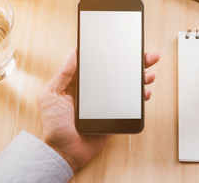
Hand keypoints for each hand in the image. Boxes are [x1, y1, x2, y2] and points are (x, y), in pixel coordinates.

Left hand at [37, 49, 159, 171]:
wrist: (64, 152)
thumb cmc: (54, 125)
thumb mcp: (51, 96)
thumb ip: (62, 74)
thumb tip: (73, 52)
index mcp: (82, 83)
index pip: (100, 64)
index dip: (114, 55)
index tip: (125, 46)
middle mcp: (96, 90)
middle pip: (118, 73)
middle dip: (134, 64)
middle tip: (147, 57)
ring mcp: (106, 103)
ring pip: (126, 86)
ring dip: (139, 79)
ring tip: (148, 75)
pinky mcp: (114, 115)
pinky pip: (129, 104)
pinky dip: (139, 97)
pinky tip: (145, 93)